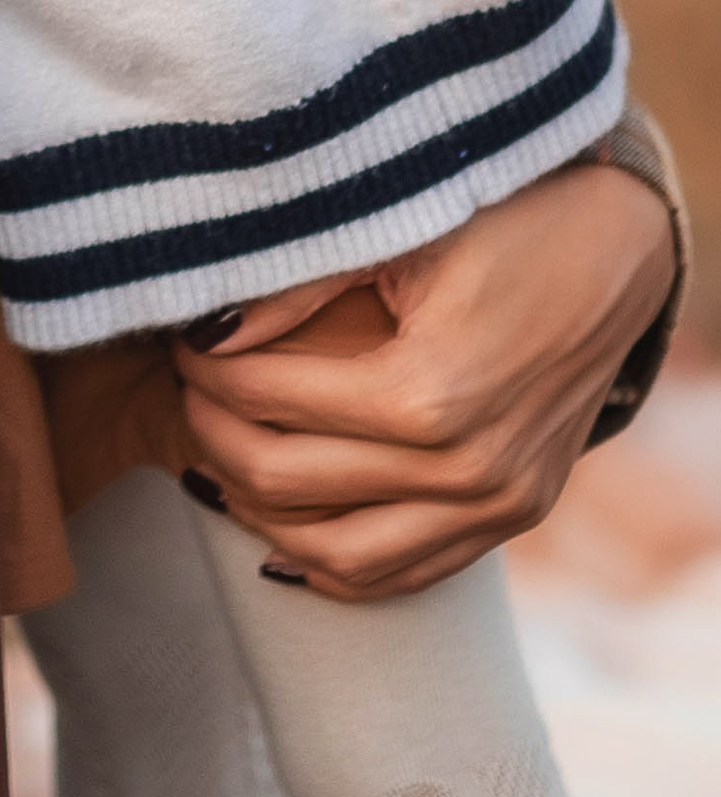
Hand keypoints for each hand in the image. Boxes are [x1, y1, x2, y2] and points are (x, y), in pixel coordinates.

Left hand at [178, 158, 676, 596]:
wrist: (619, 252)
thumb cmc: (503, 222)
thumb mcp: (397, 236)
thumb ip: (297, 286)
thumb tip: (202, 329)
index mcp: (430, 393)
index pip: (270, 400)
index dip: (204, 372)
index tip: (177, 340)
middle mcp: (468, 469)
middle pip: (288, 483)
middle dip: (214, 436)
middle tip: (185, 391)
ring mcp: (497, 505)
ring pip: (340, 557)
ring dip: (261, 513)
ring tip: (216, 458)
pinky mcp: (515, 519)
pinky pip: (405, 574)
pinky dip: (333, 564)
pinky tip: (279, 530)